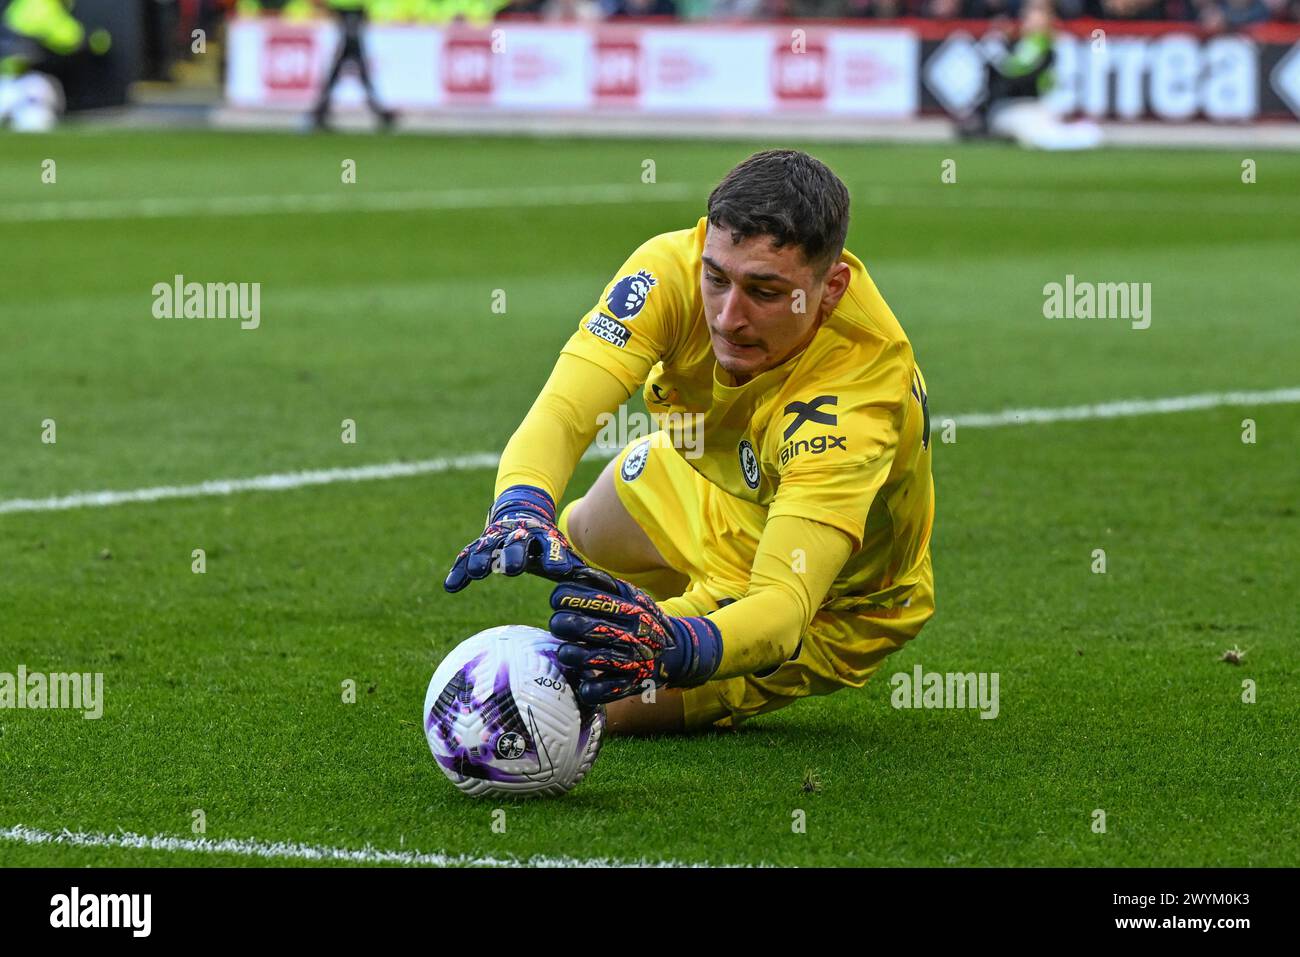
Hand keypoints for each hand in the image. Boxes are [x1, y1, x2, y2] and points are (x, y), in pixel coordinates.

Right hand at [443, 485, 582, 592]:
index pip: (551, 547)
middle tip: (511, 569)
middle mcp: (519, 535)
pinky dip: (459, 571)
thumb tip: (608, 586)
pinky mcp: (480, 544)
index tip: (560, 570)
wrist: (520, 510)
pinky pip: (467, 557)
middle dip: (514, 556)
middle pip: (516, 545)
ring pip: (488, 548)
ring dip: (482, 560)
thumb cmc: (545, 541)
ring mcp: (497, 538)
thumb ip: (578, 567)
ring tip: (477, 573)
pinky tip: (451, 587)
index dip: (555, 558)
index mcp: (543, 537)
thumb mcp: (562, 550)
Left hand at [549, 567, 722, 705]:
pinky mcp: (627, 686)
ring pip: (586, 659)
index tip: (558, 600)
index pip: (589, 599)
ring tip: (567, 650)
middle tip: (558, 624)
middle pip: (583, 627)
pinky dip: (587, 687)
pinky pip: (598, 691)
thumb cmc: (641, 619)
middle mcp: (630, 634)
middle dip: (561, 624)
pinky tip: (584, 678)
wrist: (676, 651)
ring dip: (569, 654)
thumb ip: (600, 581)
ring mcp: (629, 662)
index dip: (564, 597)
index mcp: (629, 608)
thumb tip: (570, 569)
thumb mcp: (629, 594)